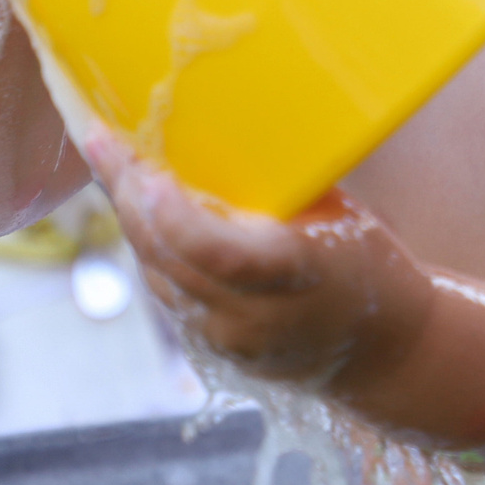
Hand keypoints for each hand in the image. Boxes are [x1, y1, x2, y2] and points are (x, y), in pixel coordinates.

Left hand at [89, 130, 434, 392]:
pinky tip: (135, 204)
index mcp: (298, 276)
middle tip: (100, 139)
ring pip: (156, 273)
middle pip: (169, 259)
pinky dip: (150, 245)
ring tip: (109, 158)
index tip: (149, 171)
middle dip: (127, 195)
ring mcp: (229, 340)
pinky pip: (166, 289)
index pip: (218, 254)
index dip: (175, 217)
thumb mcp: (338, 217)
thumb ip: (278, 191)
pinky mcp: (213, 349)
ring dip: (130, 216)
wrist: (384, 354)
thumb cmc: (368, 266)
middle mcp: (254, 317)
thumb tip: (220, 130)